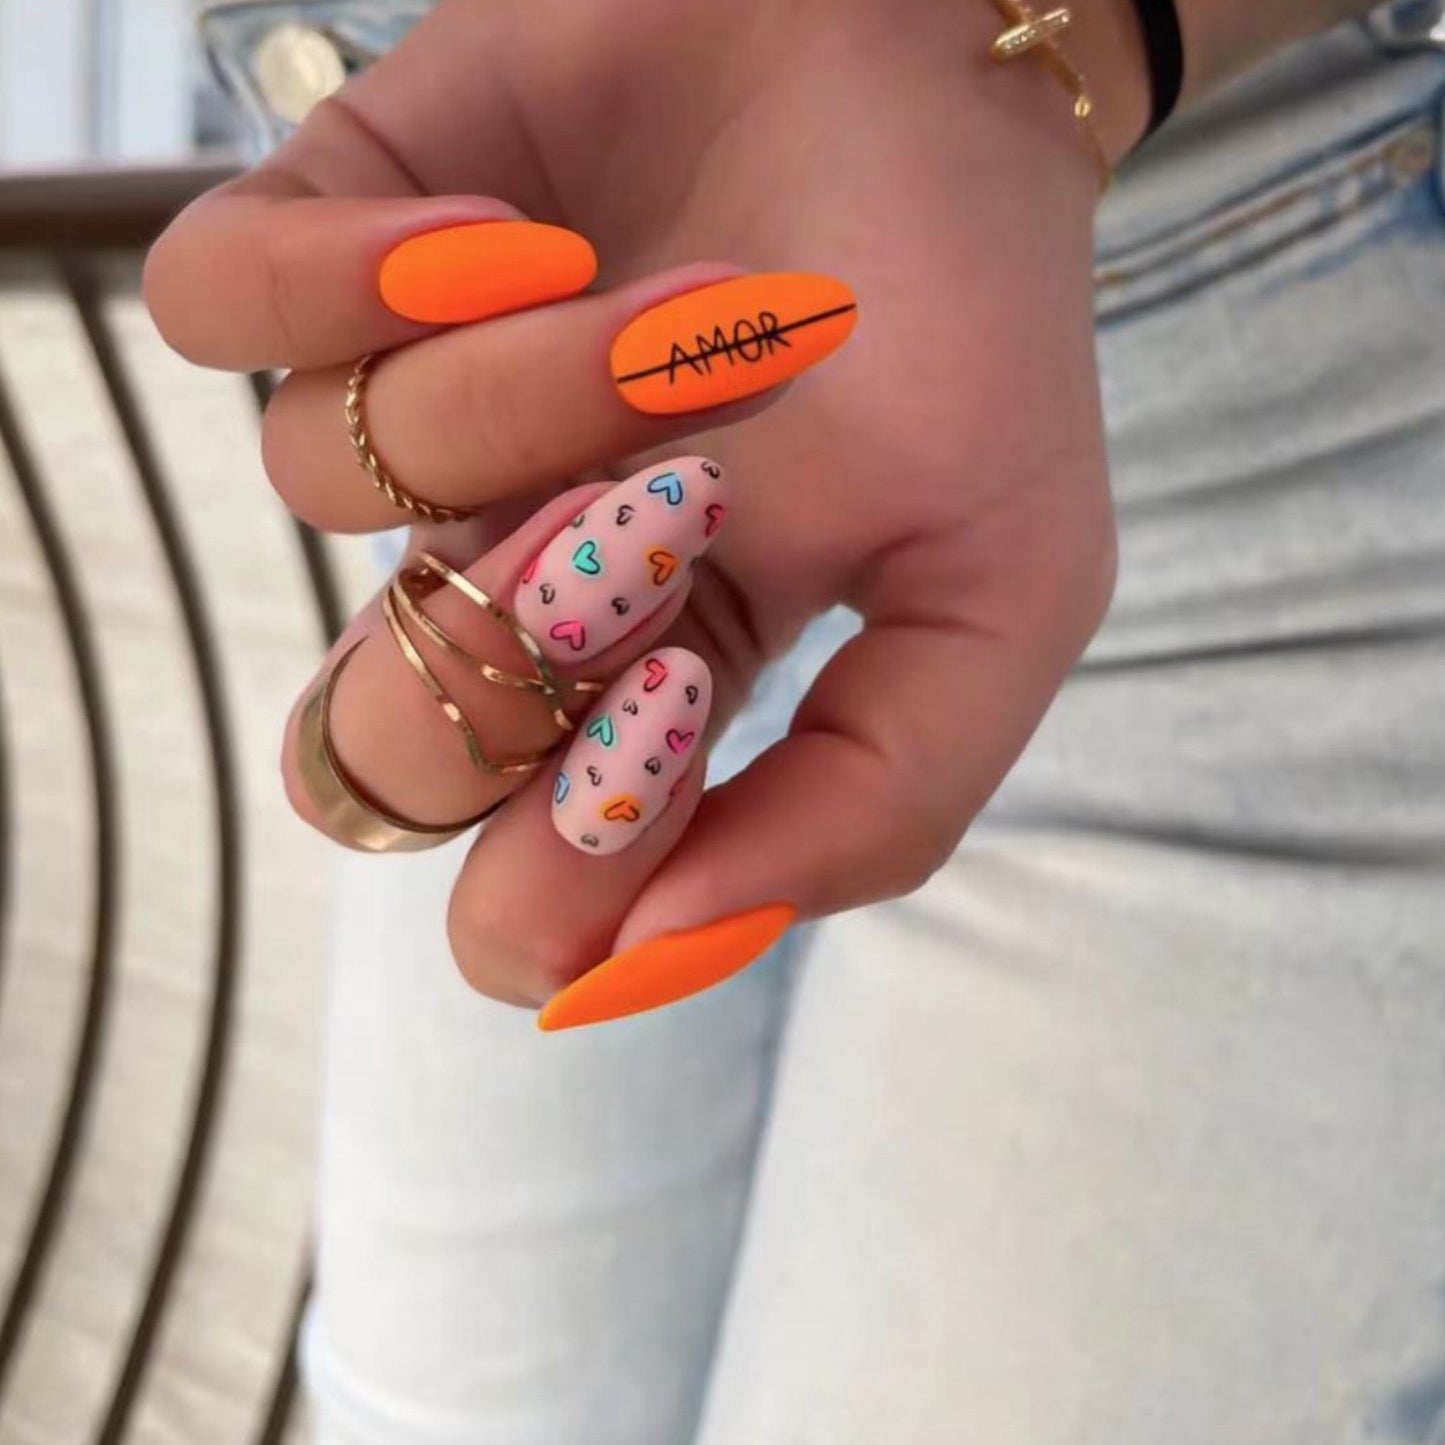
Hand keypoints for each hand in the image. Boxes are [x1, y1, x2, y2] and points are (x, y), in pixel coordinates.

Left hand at [145, 0, 1116, 1024]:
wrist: (943, 66)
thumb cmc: (976, 333)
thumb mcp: (998, 604)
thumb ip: (873, 806)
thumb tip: (657, 957)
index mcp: (652, 684)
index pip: (518, 879)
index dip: (565, 853)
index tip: (679, 710)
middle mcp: (510, 570)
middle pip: (372, 744)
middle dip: (515, 646)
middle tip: (658, 525)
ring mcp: (417, 409)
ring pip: (332, 486)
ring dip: (521, 403)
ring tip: (674, 308)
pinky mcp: (345, 237)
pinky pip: (219, 307)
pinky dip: (343, 283)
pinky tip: (506, 241)